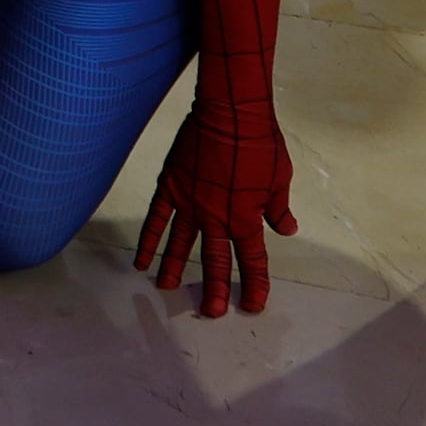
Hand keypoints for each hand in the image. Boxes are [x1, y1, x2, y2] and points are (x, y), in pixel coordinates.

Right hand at [135, 87, 296, 315]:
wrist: (231, 112)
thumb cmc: (261, 144)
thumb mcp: (280, 178)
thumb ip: (279, 209)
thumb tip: (285, 229)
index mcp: (245, 219)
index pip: (252, 259)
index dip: (254, 284)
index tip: (253, 304)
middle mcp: (216, 218)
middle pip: (215, 261)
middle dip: (215, 289)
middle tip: (212, 312)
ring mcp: (190, 204)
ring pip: (180, 245)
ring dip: (174, 269)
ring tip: (168, 290)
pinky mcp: (171, 187)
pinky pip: (156, 220)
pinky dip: (148, 241)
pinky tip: (140, 260)